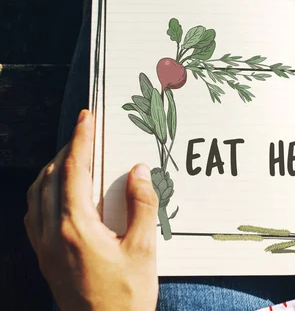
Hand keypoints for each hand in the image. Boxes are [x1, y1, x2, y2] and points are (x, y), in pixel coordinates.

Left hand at [24, 109, 158, 310]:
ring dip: (53, 168)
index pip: (74, 172)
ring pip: (37, 194)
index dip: (81, 140)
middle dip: (68, 149)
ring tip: (73, 155)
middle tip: (86, 131)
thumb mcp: (143, 250)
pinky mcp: (44, 259)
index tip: (87, 117)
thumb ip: (142, 206)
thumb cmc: (125, 297)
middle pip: (51, 178)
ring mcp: (44, 248)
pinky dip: (43, 191)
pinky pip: (34, 214)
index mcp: (76, 228)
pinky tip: (57, 192)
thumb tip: (139, 170)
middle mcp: (52, 234)